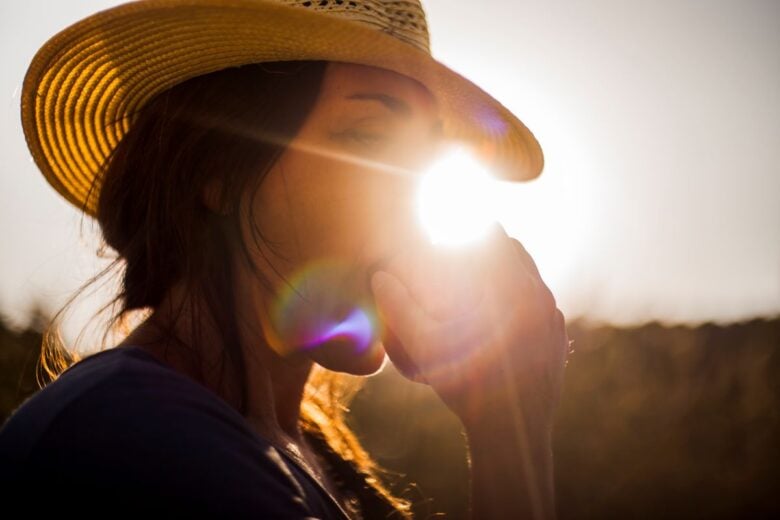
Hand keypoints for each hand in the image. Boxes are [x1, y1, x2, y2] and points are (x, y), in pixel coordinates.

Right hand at [370, 226, 569, 430]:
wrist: (511, 435)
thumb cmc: (465, 387)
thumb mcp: (423, 347)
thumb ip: (399, 308)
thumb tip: (379, 276)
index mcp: (511, 290)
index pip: (493, 234)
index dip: (471, 223)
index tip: (455, 220)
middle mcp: (539, 296)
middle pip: (515, 250)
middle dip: (490, 244)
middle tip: (466, 245)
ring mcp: (553, 318)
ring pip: (532, 276)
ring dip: (509, 268)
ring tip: (483, 275)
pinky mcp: (559, 339)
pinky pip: (542, 302)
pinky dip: (523, 296)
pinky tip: (503, 310)